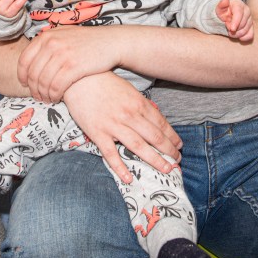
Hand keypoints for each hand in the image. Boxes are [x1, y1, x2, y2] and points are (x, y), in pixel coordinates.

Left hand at [18, 25, 122, 102]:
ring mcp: (62, 55)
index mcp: (46, 36)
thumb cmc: (87, 41)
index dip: (22, 76)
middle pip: (32, 74)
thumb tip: (31, 56)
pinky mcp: (73, 67)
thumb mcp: (64, 35)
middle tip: (38, 96)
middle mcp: (51, 44)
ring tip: (47, 99)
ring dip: (43, 94)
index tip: (25, 84)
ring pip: (43, 82)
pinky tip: (57, 98)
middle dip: (33, 89)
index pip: (24, 60)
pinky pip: (56, 87)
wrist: (111, 42)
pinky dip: (54, 95)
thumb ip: (47, 43)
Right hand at [62, 72, 181, 183]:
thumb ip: (141, 104)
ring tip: (165, 169)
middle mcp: (129, 116)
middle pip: (155, 137)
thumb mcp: (128, 89)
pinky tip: (129, 179)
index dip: (172, 137)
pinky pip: (111, 154)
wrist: (78, 78)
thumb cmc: (104, 82)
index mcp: (138, 103)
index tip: (179, 145)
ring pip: (139, 147)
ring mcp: (113, 125)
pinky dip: (120, 168)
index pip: (161, 124)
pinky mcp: (97, 133)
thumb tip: (154, 116)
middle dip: (169, 151)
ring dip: (155, 160)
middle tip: (177, 161)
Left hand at [216, 0, 253, 40]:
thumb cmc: (223, 11)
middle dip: (234, 28)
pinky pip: (251, 34)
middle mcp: (247, 10)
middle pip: (243, 23)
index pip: (239, 13)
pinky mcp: (251, 26)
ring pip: (246, 29)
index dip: (236, 22)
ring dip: (237, 34)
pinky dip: (245, 37)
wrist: (227, 14)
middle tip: (227, 27)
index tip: (231, 29)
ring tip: (230, 31)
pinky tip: (240, 38)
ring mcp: (250, 18)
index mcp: (239, 4)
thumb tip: (225, 0)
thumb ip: (222, 5)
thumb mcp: (219, 7)